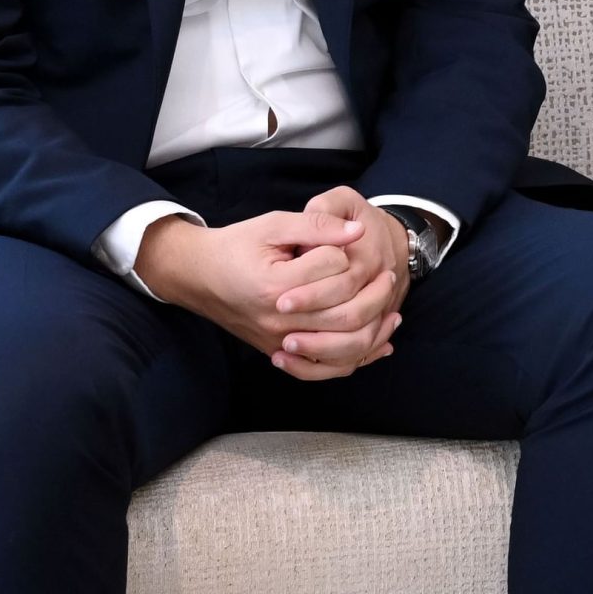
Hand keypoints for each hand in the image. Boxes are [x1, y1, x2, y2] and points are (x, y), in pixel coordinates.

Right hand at [135, 205, 401, 380]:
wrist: (199, 276)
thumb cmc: (236, 246)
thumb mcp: (273, 224)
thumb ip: (316, 224)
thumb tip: (358, 231)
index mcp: (274, 286)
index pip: (333, 271)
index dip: (344, 251)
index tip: (344, 241)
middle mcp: (277, 322)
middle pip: (344, 314)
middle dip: (375, 293)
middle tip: (390, 275)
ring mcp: (277, 343)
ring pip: (341, 348)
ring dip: (374, 330)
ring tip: (392, 309)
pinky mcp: (279, 354)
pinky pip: (324, 369)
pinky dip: (356, 358)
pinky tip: (380, 345)